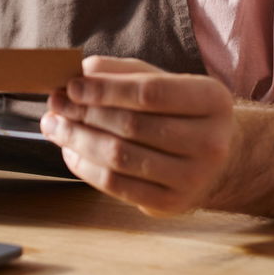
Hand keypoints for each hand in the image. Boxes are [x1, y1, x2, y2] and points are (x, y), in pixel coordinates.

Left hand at [41, 56, 234, 215]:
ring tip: (54, 126)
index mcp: (212, 100)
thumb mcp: (163, 81)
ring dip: (77, 140)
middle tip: (55, 104)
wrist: (219, 160)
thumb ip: (124, 72)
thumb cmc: (182, 112)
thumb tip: (81, 71)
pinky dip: (85, 167)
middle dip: (84, 113)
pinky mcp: (171, 203)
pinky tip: (71, 151)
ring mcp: (193, 177)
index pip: (149, 93)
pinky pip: (116, 185)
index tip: (71, 86)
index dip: (105, 89)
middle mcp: (210, 141)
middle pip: (132, 126)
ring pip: (120, 158)